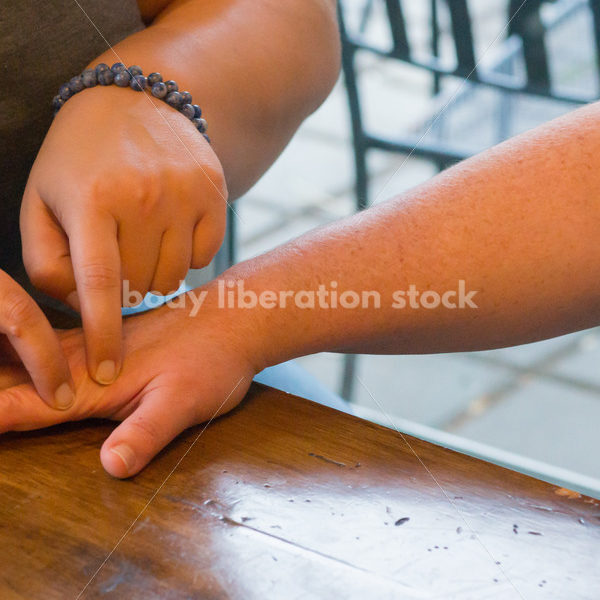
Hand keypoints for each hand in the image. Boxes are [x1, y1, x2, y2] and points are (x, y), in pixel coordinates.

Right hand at [0, 293, 256, 477]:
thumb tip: (110, 467)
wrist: (236, 319)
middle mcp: (86, 361)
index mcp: (94, 381)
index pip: (26, 405)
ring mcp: (97, 347)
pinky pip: (56, 350)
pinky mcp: (110, 342)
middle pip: (15, 379)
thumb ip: (146, 433)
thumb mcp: (185, 403)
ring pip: (31, 361)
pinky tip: (20, 362)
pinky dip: (27, 359)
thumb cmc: (213, 362)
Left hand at [20, 85, 227, 384]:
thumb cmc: (81, 158)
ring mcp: (185, 195)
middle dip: (123, 293)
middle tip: (115, 262)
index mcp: (92, 200)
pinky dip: (184, 258)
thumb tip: (81, 306)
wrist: (139, 101)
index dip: (101, 337)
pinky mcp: (215, 194)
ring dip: (153, 277)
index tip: (106, 375)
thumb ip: (48, 261)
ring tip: (140, 244)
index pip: (97, 284)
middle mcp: (144, 197)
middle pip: (139, 286)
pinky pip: (203, 257)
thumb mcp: (41, 200)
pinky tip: (168, 232)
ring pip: (173, 277)